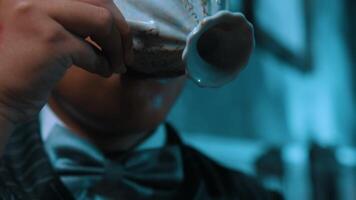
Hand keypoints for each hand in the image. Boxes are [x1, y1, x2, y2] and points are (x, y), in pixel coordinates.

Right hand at [0, 0, 132, 122]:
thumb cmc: (24, 67)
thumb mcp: (47, 31)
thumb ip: (73, 20)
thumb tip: (114, 21)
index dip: (112, 13)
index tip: (121, 35)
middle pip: (100, 1)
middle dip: (122, 30)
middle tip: (127, 54)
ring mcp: (40, 14)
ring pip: (102, 21)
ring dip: (117, 48)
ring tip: (118, 65)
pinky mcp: (50, 41)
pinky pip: (92, 52)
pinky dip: (103, 65)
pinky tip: (102, 73)